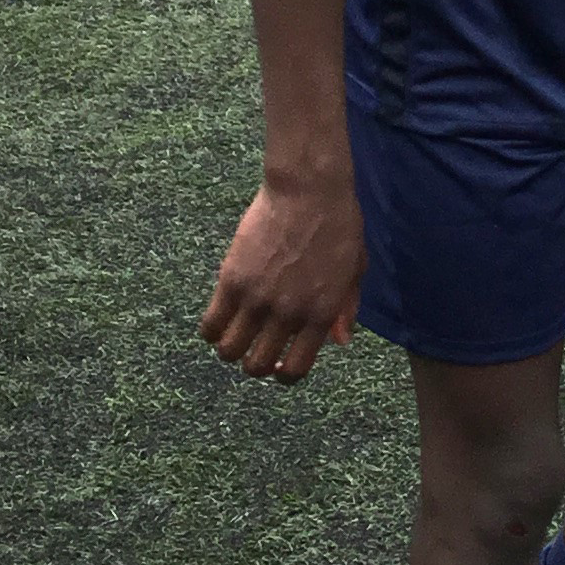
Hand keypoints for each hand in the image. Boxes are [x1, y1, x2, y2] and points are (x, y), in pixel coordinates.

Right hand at [199, 170, 364, 382]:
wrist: (309, 190)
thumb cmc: (339, 225)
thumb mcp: (354, 270)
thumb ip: (346, 308)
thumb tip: (339, 342)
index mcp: (320, 314)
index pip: (296, 369)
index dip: (285, 375)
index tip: (280, 363)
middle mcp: (287, 313)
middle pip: (257, 365)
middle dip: (255, 363)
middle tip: (255, 346)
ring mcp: (257, 298)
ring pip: (229, 350)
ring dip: (230, 348)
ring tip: (236, 332)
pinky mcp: (231, 279)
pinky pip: (210, 324)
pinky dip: (210, 330)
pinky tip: (219, 318)